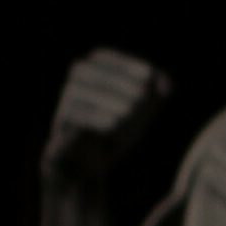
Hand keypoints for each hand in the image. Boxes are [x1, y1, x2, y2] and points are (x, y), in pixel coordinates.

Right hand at [41, 47, 173, 178]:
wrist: (84, 165)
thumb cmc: (113, 131)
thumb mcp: (139, 114)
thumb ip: (155, 97)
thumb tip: (166, 85)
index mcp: (89, 71)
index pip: (104, 59)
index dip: (126, 65)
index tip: (149, 76)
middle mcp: (72, 86)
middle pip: (93, 75)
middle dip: (121, 84)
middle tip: (142, 97)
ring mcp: (63, 105)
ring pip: (82, 95)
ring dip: (109, 102)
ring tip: (130, 113)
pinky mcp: (59, 127)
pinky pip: (73, 119)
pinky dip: (95, 120)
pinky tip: (114, 125)